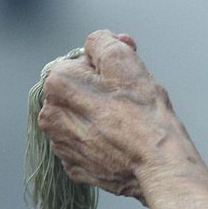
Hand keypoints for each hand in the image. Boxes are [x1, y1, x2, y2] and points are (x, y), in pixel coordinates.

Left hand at [38, 30, 186, 199]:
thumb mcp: (125, 60)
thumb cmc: (144, 113)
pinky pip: (86, 143)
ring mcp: (61, 144)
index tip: (129, 74)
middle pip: (79, 90)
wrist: (157, 163)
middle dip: (101, 90)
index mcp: (58, 83)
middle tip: (130, 98)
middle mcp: (50, 114)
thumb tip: (97, 42)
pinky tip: (121, 141)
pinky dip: (101, 140)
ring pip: (82, 117)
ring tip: (127, 122)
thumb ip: (103, 41)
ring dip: (100, 114)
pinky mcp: (74, 166)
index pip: (82, 61)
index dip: (108, 65)